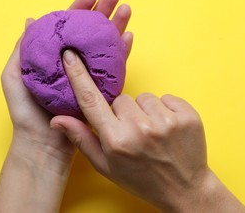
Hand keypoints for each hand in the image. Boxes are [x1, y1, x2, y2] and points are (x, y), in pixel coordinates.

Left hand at [1, 0, 132, 162]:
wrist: (43, 144)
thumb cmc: (25, 113)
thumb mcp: (13, 76)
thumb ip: (22, 49)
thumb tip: (32, 20)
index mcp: (53, 57)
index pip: (68, 26)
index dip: (79, 9)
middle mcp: (72, 63)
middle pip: (90, 32)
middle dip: (103, 11)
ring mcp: (87, 76)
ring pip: (105, 46)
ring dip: (116, 26)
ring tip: (126, 9)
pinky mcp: (100, 90)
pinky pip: (114, 67)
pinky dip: (122, 51)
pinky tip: (128, 36)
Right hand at [50, 51, 244, 211]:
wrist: (185, 189)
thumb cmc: (141, 178)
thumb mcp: (106, 165)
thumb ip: (81, 139)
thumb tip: (57, 119)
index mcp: (116, 141)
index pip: (91, 101)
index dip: (78, 75)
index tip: (70, 55)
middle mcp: (140, 129)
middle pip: (121, 99)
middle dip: (123, 113)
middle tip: (134, 133)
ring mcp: (166, 121)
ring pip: (144, 97)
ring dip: (145, 112)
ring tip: (152, 132)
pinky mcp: (187, 115)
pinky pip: (166, 97)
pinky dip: (165, 110)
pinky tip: (168, 129)